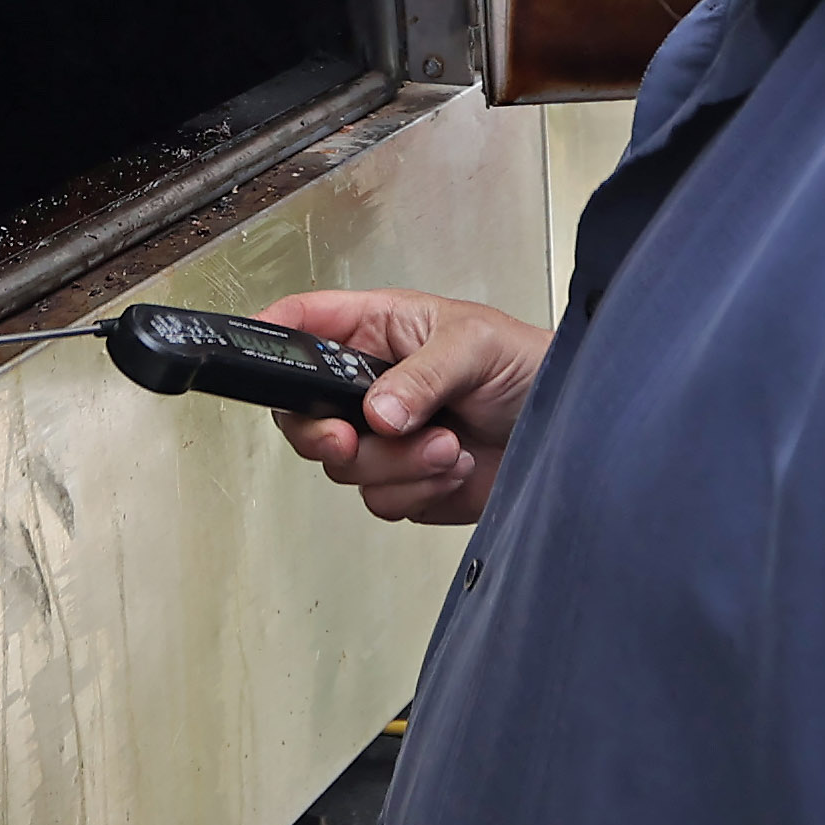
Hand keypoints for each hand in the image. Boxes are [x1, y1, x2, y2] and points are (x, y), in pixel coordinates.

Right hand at [261, 286, 547, 526]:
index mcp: (378, 331)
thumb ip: (422, 375)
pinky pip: (381, 499)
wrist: (570, 431)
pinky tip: (455, 466)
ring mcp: (384, 439)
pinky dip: (418, 490)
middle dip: (322, 433)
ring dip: (396, 464)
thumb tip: (378, 410)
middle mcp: (371, 386)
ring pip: (343, 466)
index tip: (254, 353)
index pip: (306, 325)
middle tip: (349, 438)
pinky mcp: (405, 483)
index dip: (271, 336)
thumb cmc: (528, 364)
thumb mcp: (475, 345)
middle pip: (303, 414)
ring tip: (449, 444)